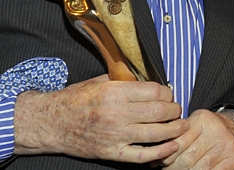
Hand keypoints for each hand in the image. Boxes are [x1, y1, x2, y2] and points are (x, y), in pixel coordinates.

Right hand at [13, 75, 187, 162]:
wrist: (52, 122)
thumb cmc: (75, 100)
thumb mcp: (98, 81)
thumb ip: (123, 79)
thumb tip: (147, 78)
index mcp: (113, 92)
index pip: (153, 91)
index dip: (168, 92)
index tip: (169, 94)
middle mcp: (116, 114)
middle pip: (159, 112)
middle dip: (174, 110)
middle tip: (177, 109)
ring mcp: (115, 135)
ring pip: (155, 134)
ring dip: (174, 129)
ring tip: (181, 126)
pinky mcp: (112, 153)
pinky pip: (142, 155)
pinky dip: (160, 152)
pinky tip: (170, 146)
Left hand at [160, 108, 233, 169]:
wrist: (233, 126)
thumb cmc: (208, 127)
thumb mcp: (193, 124)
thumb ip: (178, 135)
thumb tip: (156, 154)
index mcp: (202, 119)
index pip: (178, 143)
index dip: (167, 156)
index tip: (160, 162)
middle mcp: (216, 130)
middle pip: (187, 158)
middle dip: (174, 168)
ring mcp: (226, 144)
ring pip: (199, 168)